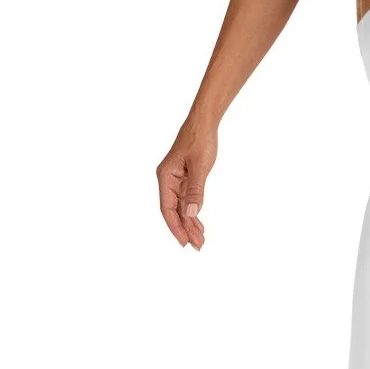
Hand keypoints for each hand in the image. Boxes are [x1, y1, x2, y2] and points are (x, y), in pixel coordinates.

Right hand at [156, 120, 217, 249]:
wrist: (203, 123)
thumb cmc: (200, 140)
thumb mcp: (200, 166)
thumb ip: (196, 190)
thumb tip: (191, 213)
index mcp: (166, 176)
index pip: (167, 208)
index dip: (175, 226)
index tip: (184, 242)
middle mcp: (168, 180)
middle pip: (174, 211)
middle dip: (185, 229)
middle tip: (199, 246)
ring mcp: (176, 181)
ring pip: (181, 208)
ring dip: (190, 224)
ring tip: (201, 241)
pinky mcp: (185, 179)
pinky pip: (187, 201)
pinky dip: (193, 214)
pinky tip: (199, 226)